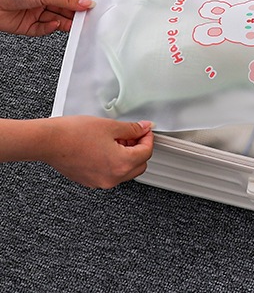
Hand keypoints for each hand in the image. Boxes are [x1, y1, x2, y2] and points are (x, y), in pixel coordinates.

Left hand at [0, 0, 94, 35]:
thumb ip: (67, 0)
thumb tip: (85, 2)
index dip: (78, 2)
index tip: (88, 8)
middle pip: (64, 8)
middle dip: (73, 14)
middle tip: (83, 19)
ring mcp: (35, 12)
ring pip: (56, 20)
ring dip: (64, 23)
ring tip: (72, 25)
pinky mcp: (28, 26)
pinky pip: (44, 29)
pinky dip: (50, 28)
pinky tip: (54, 25)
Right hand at [39, 116, 153, 188]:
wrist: (49, 142)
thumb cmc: (75, 134)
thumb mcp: (111, 126)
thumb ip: (132, 129)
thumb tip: (144, 128)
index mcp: (121, 164)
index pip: (146, 153)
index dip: (148, 138)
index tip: (145, 130)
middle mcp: (112, 178)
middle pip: (139, 166)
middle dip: (140, 149)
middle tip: (133, 134)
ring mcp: (100, 182)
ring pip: (125, 172)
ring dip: (127, 156)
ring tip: (117, 139)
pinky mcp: (90, 181)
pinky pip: (110, 174)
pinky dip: (114, 162)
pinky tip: (106, 147)